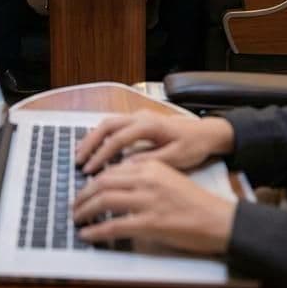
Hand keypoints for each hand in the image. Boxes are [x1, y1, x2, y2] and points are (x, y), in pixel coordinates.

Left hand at [73, 160, 235, 254]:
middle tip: (74, 205)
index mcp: (151, 166)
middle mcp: (147, 179)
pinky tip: (87, 235)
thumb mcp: (169, 176)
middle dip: (83, 194)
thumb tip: (117, 181)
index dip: (92, 180)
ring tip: (77, 218)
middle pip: (102, 182)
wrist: (218, 219)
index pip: (112, 169)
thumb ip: (145, 174)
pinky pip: (114, 226)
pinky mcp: (150, 223)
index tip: (84, 189)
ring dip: (85, 210)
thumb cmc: (195, 201)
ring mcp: (148, 201)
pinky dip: (96, 231)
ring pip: (104, 201)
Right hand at [75, 112, 233, 173]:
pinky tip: (94, 148)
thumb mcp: (176, 158)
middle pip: (107, 125)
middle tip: (78, 162)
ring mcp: (139, 116)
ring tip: (80, 155)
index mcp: (150, 126)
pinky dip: (101, 135)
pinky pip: (115, 124)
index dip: (102, 155)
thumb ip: (151, 161)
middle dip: (90, 143)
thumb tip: (125, 167)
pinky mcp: (139, 120)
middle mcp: (141, 117)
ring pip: (108, 123)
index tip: (91, 171)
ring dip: (93, 138)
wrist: (207, 132)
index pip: (118, 139)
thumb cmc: (194, 146)